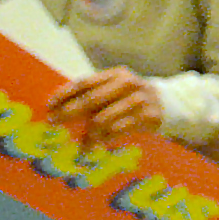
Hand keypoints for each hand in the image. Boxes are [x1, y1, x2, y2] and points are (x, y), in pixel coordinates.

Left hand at [48, 67, 164, 147]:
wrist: (169, 103)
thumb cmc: (132, 97)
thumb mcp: (116, 89)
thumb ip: (94, 95)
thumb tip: (60, 109)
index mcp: (117, 74)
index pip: (85, 83)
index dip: (64, 94)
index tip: (49, 106)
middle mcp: (128, 84)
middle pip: (91, 100)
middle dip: (69, 112)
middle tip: (54, 122)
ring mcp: (139, 100)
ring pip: (103, 119)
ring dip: (88, 133)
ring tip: (82, 144)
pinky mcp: (149, 117)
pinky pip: (117, 130)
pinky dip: (104, 139)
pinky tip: (98, 145)